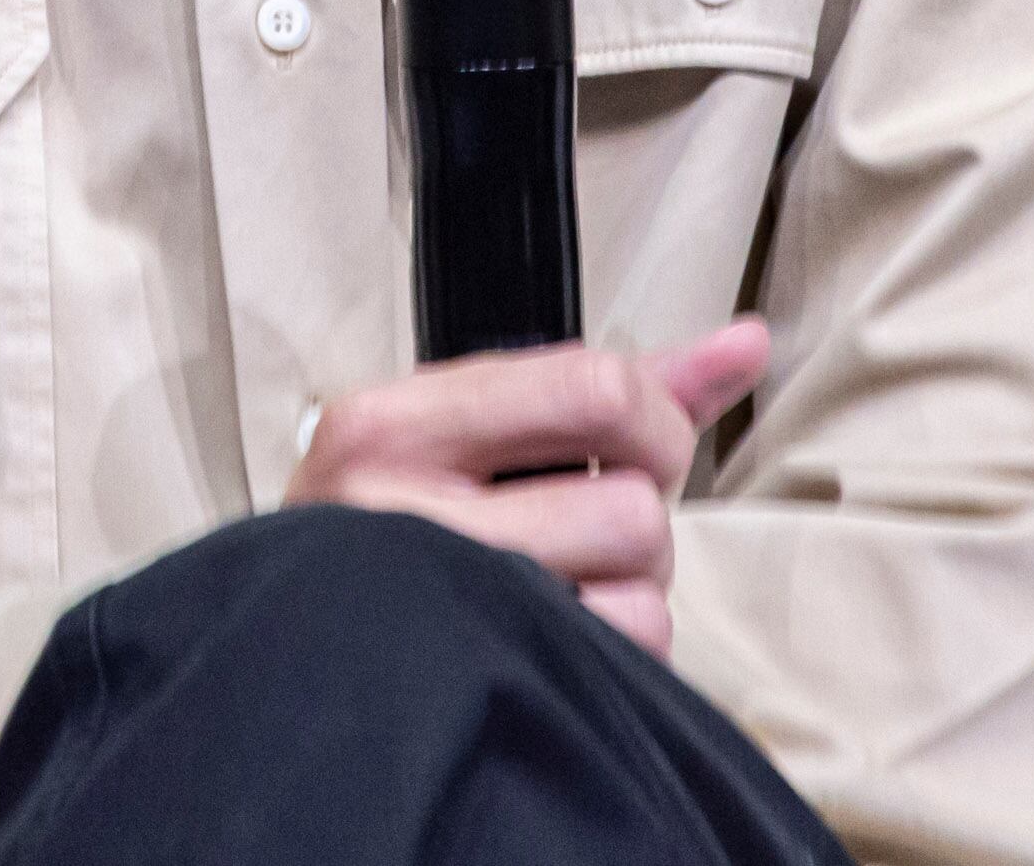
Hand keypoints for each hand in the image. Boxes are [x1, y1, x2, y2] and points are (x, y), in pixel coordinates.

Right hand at [284, 319, 769, 658]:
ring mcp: (437, 613)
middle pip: (632, 508)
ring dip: (625, 599)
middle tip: (581, 533)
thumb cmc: (396, 524)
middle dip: (633, 524)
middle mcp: (399, 514)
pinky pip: (623, 667)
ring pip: (637, 597)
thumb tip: (746, 341)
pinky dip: (616, 662)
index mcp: (390, 423)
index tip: (630, 447)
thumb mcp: (466, 429)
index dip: (654, 423)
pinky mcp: (478, 692)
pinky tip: (559, 646)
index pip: (596, 389)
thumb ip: (612, 385)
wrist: (286, 647)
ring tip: (565, 592)